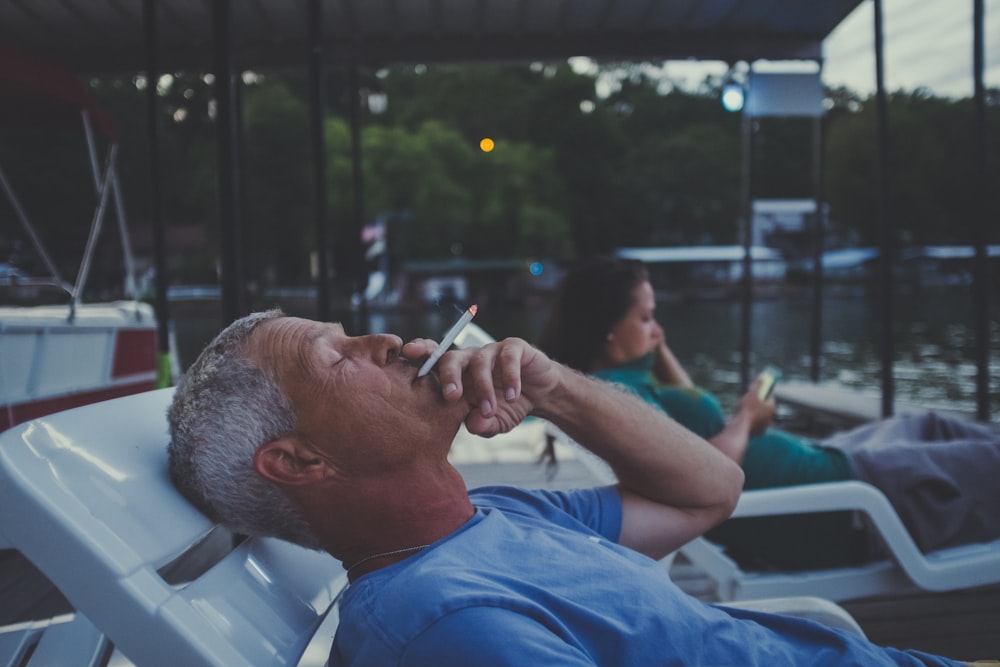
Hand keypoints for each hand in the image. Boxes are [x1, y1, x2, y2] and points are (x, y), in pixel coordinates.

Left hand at [402, 337, 560, 436]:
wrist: (541, 394)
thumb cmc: (508, 406)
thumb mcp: (495, 422)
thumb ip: (483, 425)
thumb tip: (473, 426)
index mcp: (457, 373)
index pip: (433, 360)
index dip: (421, 353)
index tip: (407, 353)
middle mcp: (470, 358)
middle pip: (451, 357)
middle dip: (449, 375)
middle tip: (452, 396)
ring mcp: (491, 351)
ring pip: (479, 361)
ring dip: (484, 388)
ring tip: (491, 411)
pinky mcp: (514, 348)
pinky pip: (507, 357)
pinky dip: (510, 377)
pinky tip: (513, 396)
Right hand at [737, 376, 776, 435]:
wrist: (740, 427)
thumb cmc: (746, 409)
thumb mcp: (752, 393)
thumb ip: (758, 385)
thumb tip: (762, 377)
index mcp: (771, 408)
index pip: (769, 397)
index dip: (762, 393)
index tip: (754, 392)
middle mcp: (770, 418)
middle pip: (765, 408)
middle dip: (758, 403)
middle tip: (748, 400)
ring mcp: (765, 426)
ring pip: (760, 417)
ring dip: (754, 413)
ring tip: (743, 410)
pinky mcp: (758, 433)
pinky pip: (755, 424)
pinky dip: (751, 421)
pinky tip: (743, 419)